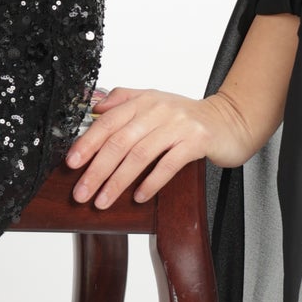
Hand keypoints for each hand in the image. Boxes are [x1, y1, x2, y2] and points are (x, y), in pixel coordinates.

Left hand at [64, 82, 258, 208]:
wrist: (230, 120)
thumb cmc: (188, 116)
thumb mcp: (154, 101)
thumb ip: (124, 100)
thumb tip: (95, 109)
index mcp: (143, 101)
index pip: (107, 122)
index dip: (87, 143)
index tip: (72, 163)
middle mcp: (158, 110)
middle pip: (119, 142)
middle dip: (97, 170)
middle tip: (81, 192)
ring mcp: (178, 125)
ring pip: (140, 155)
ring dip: (118, 181)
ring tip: (103, 200)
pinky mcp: (196, 142)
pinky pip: (169, 164)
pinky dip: (151, 182)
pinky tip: (138, 196)